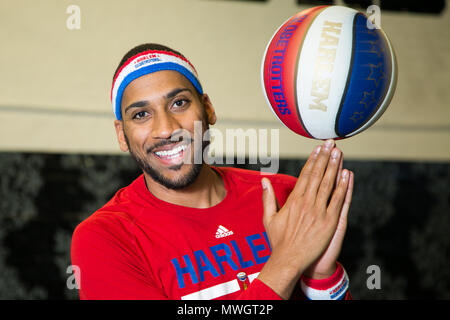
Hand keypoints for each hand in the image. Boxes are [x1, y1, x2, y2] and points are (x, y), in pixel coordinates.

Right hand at [257, 139, 351, 298]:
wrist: (289, 259)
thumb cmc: (278, 240)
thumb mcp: (268, 218)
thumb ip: (268, 198)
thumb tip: (264, 181)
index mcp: (293, 200)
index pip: (304, 175)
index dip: (312, 160)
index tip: (317, 149)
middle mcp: (306, 203)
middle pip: (317, 175)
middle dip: (325, 157)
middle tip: (331, 143)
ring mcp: (319, 212)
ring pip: (328, 184)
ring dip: (334, 167)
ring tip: (339, 152)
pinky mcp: (329, 222)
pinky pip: (337, 200)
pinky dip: (342, 186)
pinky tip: (346, 174)